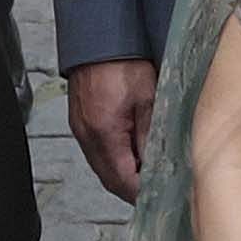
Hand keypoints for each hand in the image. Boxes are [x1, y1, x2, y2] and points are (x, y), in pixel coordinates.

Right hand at [68, 58, 155, 202]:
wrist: (99, 42)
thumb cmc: (126, 66)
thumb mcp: (149, 100)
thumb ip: (150, 135)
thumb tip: (155, 164)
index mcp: (104, 134)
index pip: (122, 179)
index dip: (140, 193)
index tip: (160, 198)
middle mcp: (87, 137)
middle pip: (109, 179)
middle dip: (132, 190)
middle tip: (157, 192)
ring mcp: (81, 131)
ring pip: (103, 167)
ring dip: (123, 176)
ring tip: (149, 178)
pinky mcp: (81, 123)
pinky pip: (97, 153)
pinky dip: (115, 161)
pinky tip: (132, 158)